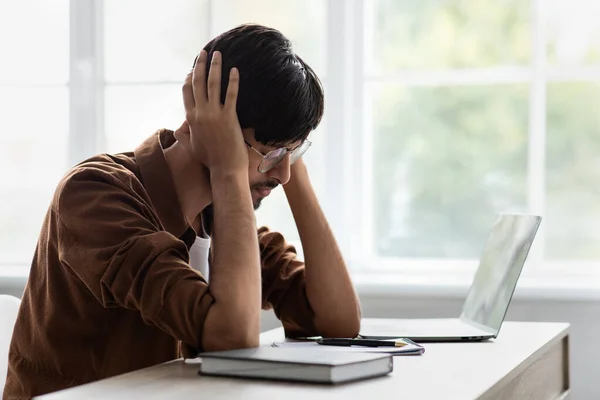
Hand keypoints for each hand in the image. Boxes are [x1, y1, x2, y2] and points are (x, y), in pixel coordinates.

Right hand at [180, 50, 247, 174]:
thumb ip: (183, 135)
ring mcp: (214, 114)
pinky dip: (233, 81)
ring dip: (215, 67)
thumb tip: (177, 129)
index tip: (193, 69)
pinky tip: (235, 70)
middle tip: (204, 52)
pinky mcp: (229, 117)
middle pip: (198, 83)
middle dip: (200, 65)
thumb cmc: (209, 160)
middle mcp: (200, 114)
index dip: (190, 78)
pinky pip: (231, 94)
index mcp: (190, 119)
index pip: (187, 92)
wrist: (225, 169)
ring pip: (212, 84)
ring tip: (218, 54)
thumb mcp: (191, 147)